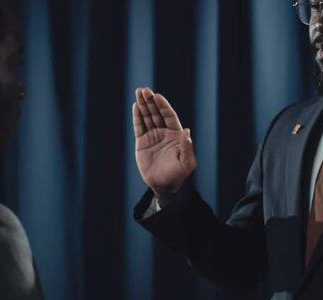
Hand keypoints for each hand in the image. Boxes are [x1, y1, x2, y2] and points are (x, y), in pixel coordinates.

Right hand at [133, 87, 196, 201]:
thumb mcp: (187, 163)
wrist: (163, 185)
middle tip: (144, 90)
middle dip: (151, 101)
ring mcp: (152, 136)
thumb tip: (187, 131)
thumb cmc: (178, 175)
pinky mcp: (142, 142)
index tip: (158, 96)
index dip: (163, 106)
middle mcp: (164, 132)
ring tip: (138, 92)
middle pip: (156, 113)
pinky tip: (135, 106)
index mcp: (175, 134)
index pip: (169, 116)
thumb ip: (187, 147)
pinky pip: (139, 126)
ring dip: (143, 105)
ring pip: (147, 117)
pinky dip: (137, 116)